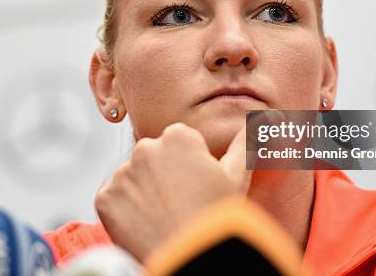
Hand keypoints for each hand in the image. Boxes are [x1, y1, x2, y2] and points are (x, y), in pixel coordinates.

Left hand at [95, 122, 250, 261]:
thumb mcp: (237, 177)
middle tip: (181, 203)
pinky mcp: (105, 198)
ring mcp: (123, 173)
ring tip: (164, 216)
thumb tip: (269, 116)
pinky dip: (124, 210)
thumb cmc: (219, 218)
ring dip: (143, 192)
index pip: (179, 142)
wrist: (193, 258)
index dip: (189, 165)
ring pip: (133, 177)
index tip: (196, 186)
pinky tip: (145, 224)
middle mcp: (146, 147)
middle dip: (163, 175)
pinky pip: (114, 198)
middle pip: (153, 157)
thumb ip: (245, 141)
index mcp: (178, 136)